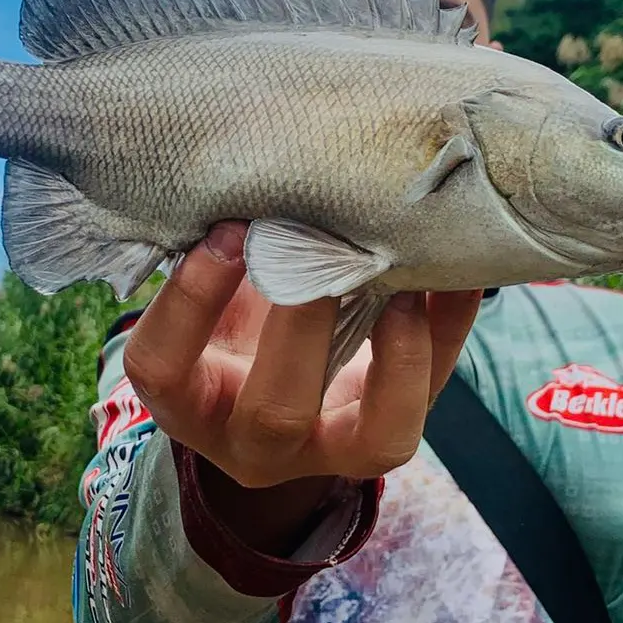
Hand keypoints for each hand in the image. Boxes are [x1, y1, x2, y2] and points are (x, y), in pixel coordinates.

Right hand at [122, 220, 481, 491]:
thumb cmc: (229, 316)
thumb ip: (219, 252)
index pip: (163, 367)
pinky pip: (432, 399)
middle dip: (301, 330)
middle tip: (317, 248)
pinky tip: (459, 276)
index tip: (224, 233)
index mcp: (186, 400)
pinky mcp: (388, 436)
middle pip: (275, 413)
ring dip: (398, 356)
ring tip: (402, 277)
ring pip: (374, 439)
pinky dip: (448, 332)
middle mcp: (253, 444)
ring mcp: (329, 453)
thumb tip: (259, 169)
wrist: (268, 386)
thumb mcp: (208, 292)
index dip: (190, 302)